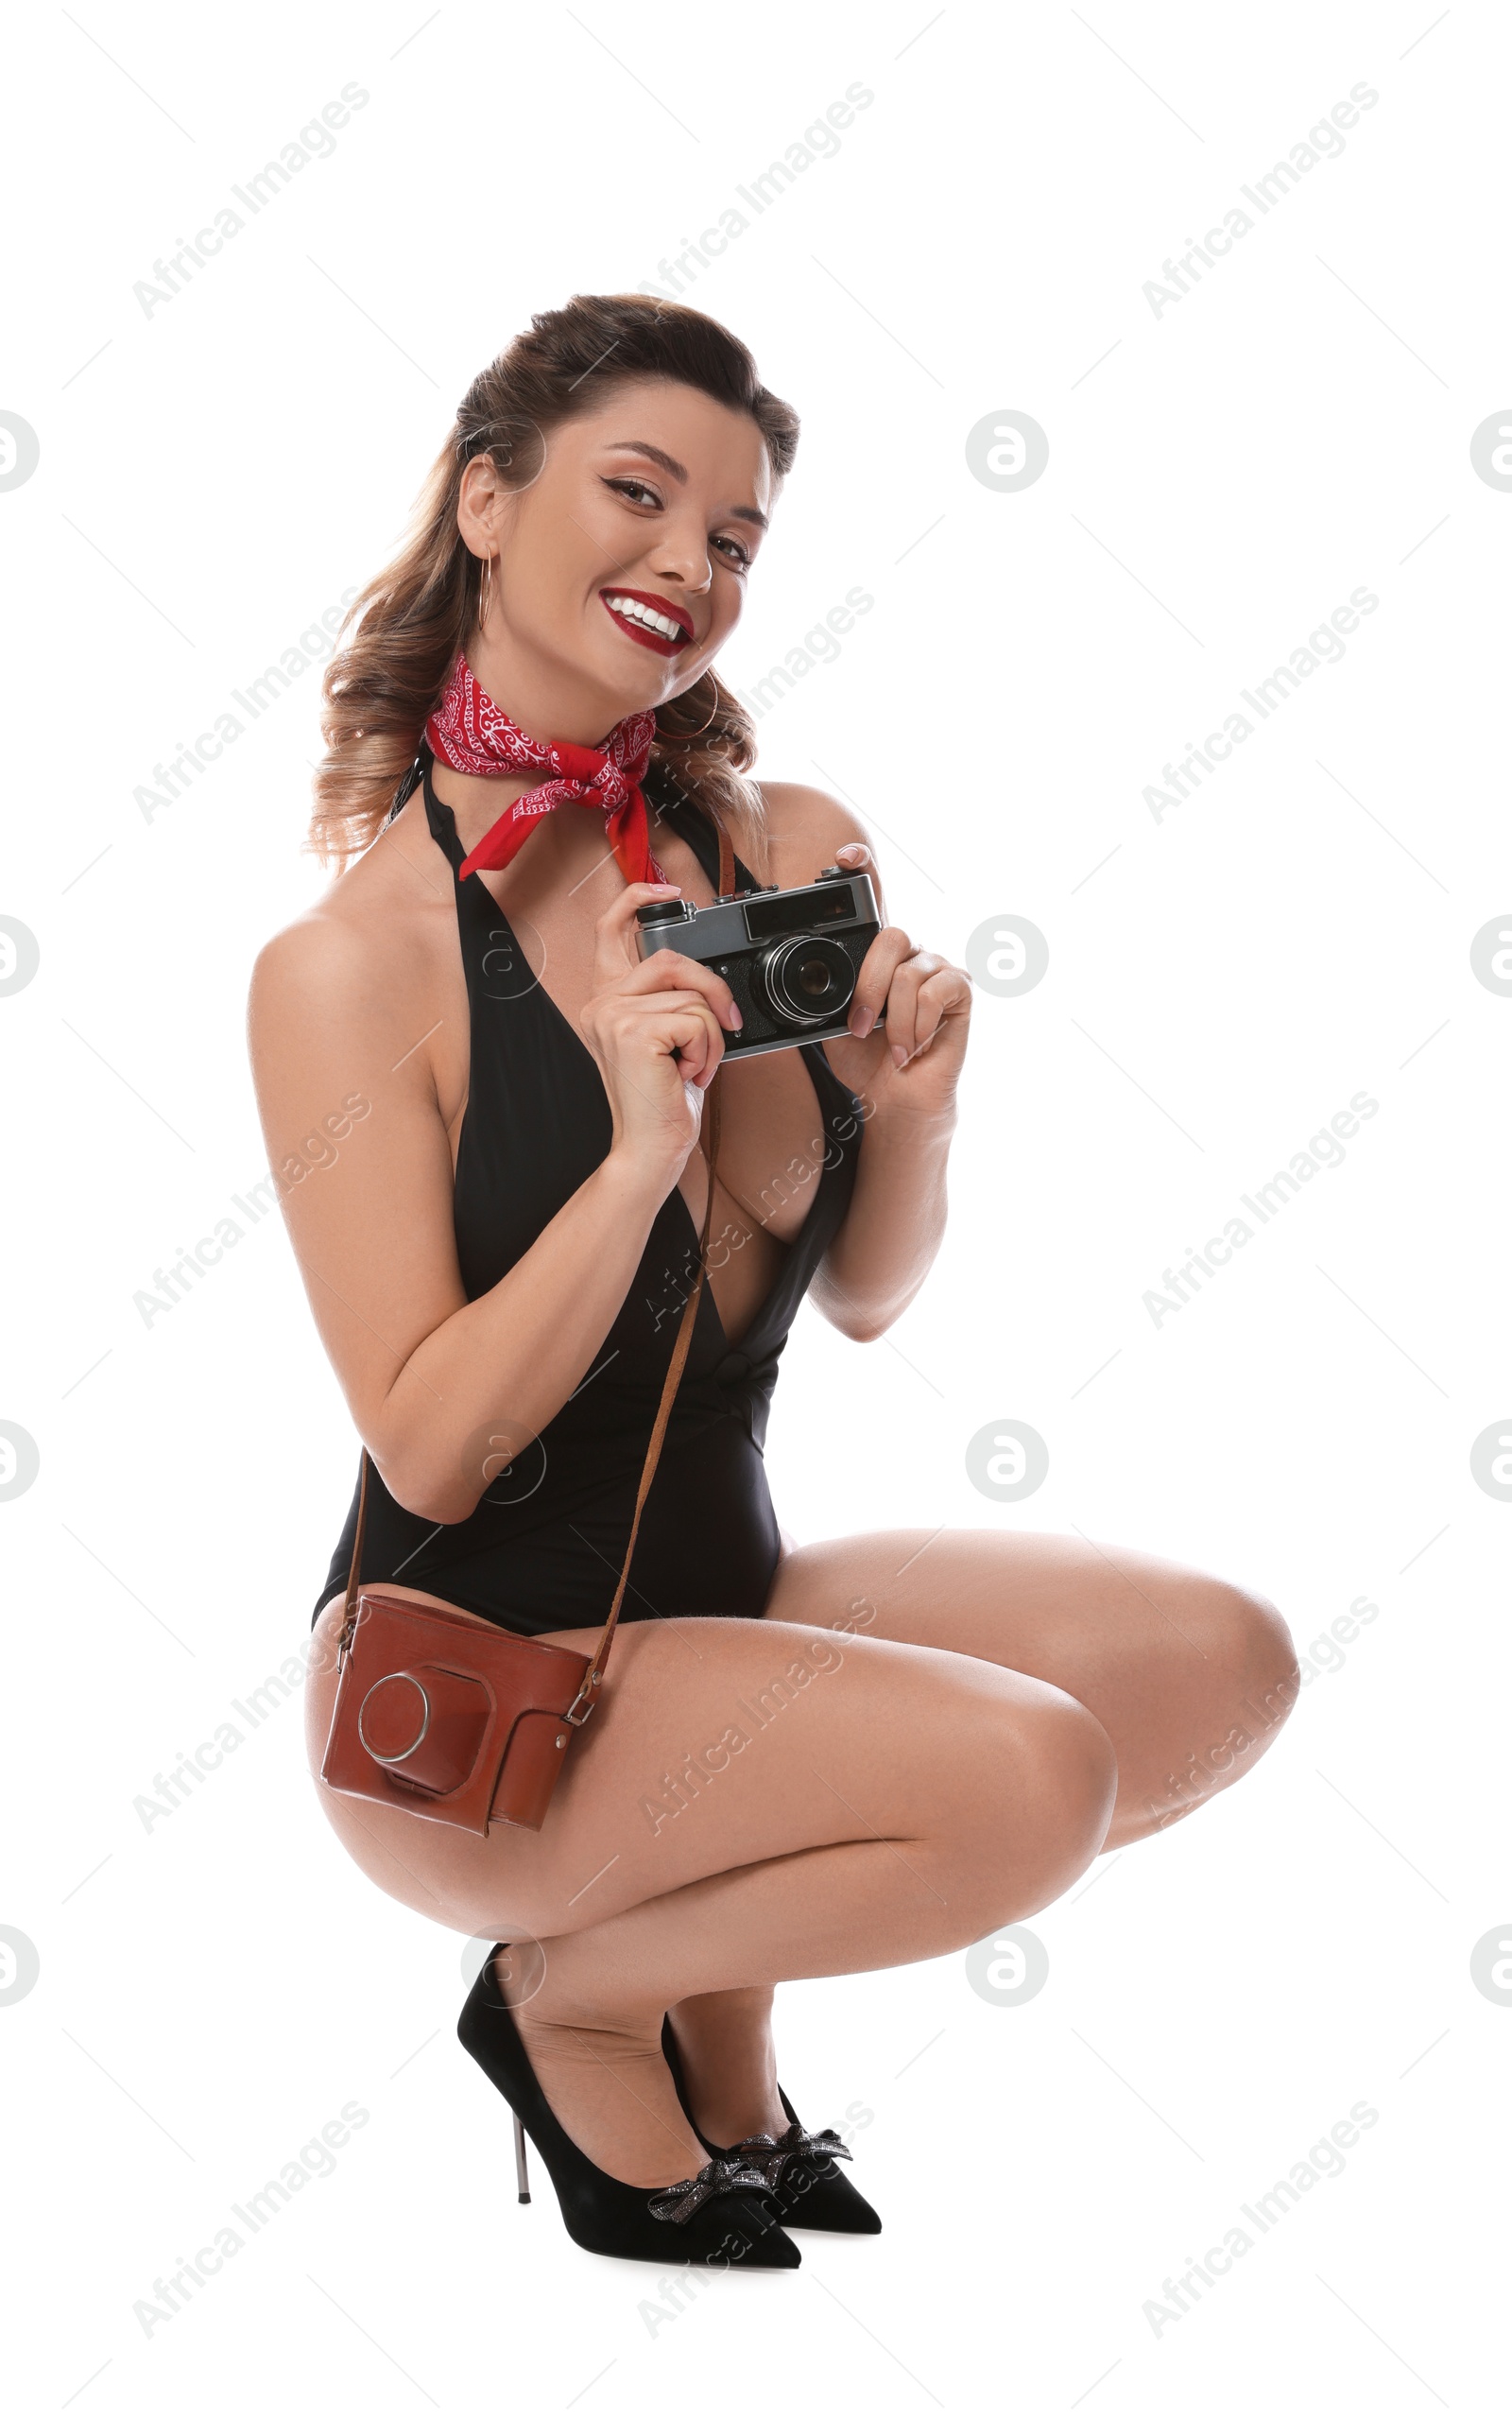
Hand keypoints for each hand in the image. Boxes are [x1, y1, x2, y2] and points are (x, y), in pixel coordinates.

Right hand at [579, 884, 742, 1187]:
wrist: (650, 1148)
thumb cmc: (661, 1101)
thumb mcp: (669, 1040)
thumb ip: (673, 1001)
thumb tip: (707, 979)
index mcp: (607, 1000)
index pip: (611, 929)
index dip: (638, 898)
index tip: (668, 890)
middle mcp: (602, 1003)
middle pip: (671, 957)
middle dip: (712, 989)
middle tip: (725, 1023)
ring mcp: (613, 1015)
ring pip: (693, 995)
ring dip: (710, 1036)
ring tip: (691, 1066)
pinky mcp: (633, 1031)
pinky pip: (697, 1019)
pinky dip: (707, 1050)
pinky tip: (687, 1074)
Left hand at [823, 844, 971, 1118]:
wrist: (894, 1100)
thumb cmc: (865, 1061)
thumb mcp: (830, 1024)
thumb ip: (824, 994)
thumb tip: (798, 983)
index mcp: (876, 955)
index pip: (876, 900)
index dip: (864, 870)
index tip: (847, 855)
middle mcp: (909, 953)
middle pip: (890, 935)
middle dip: (868, 987)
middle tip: (857, 1026)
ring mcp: (937, 967)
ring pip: (909, 972)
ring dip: (891, 1020)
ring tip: (890, 1046)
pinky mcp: (960, 989)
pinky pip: (935, 992)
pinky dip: (916, 1025)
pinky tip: (911, 1046)